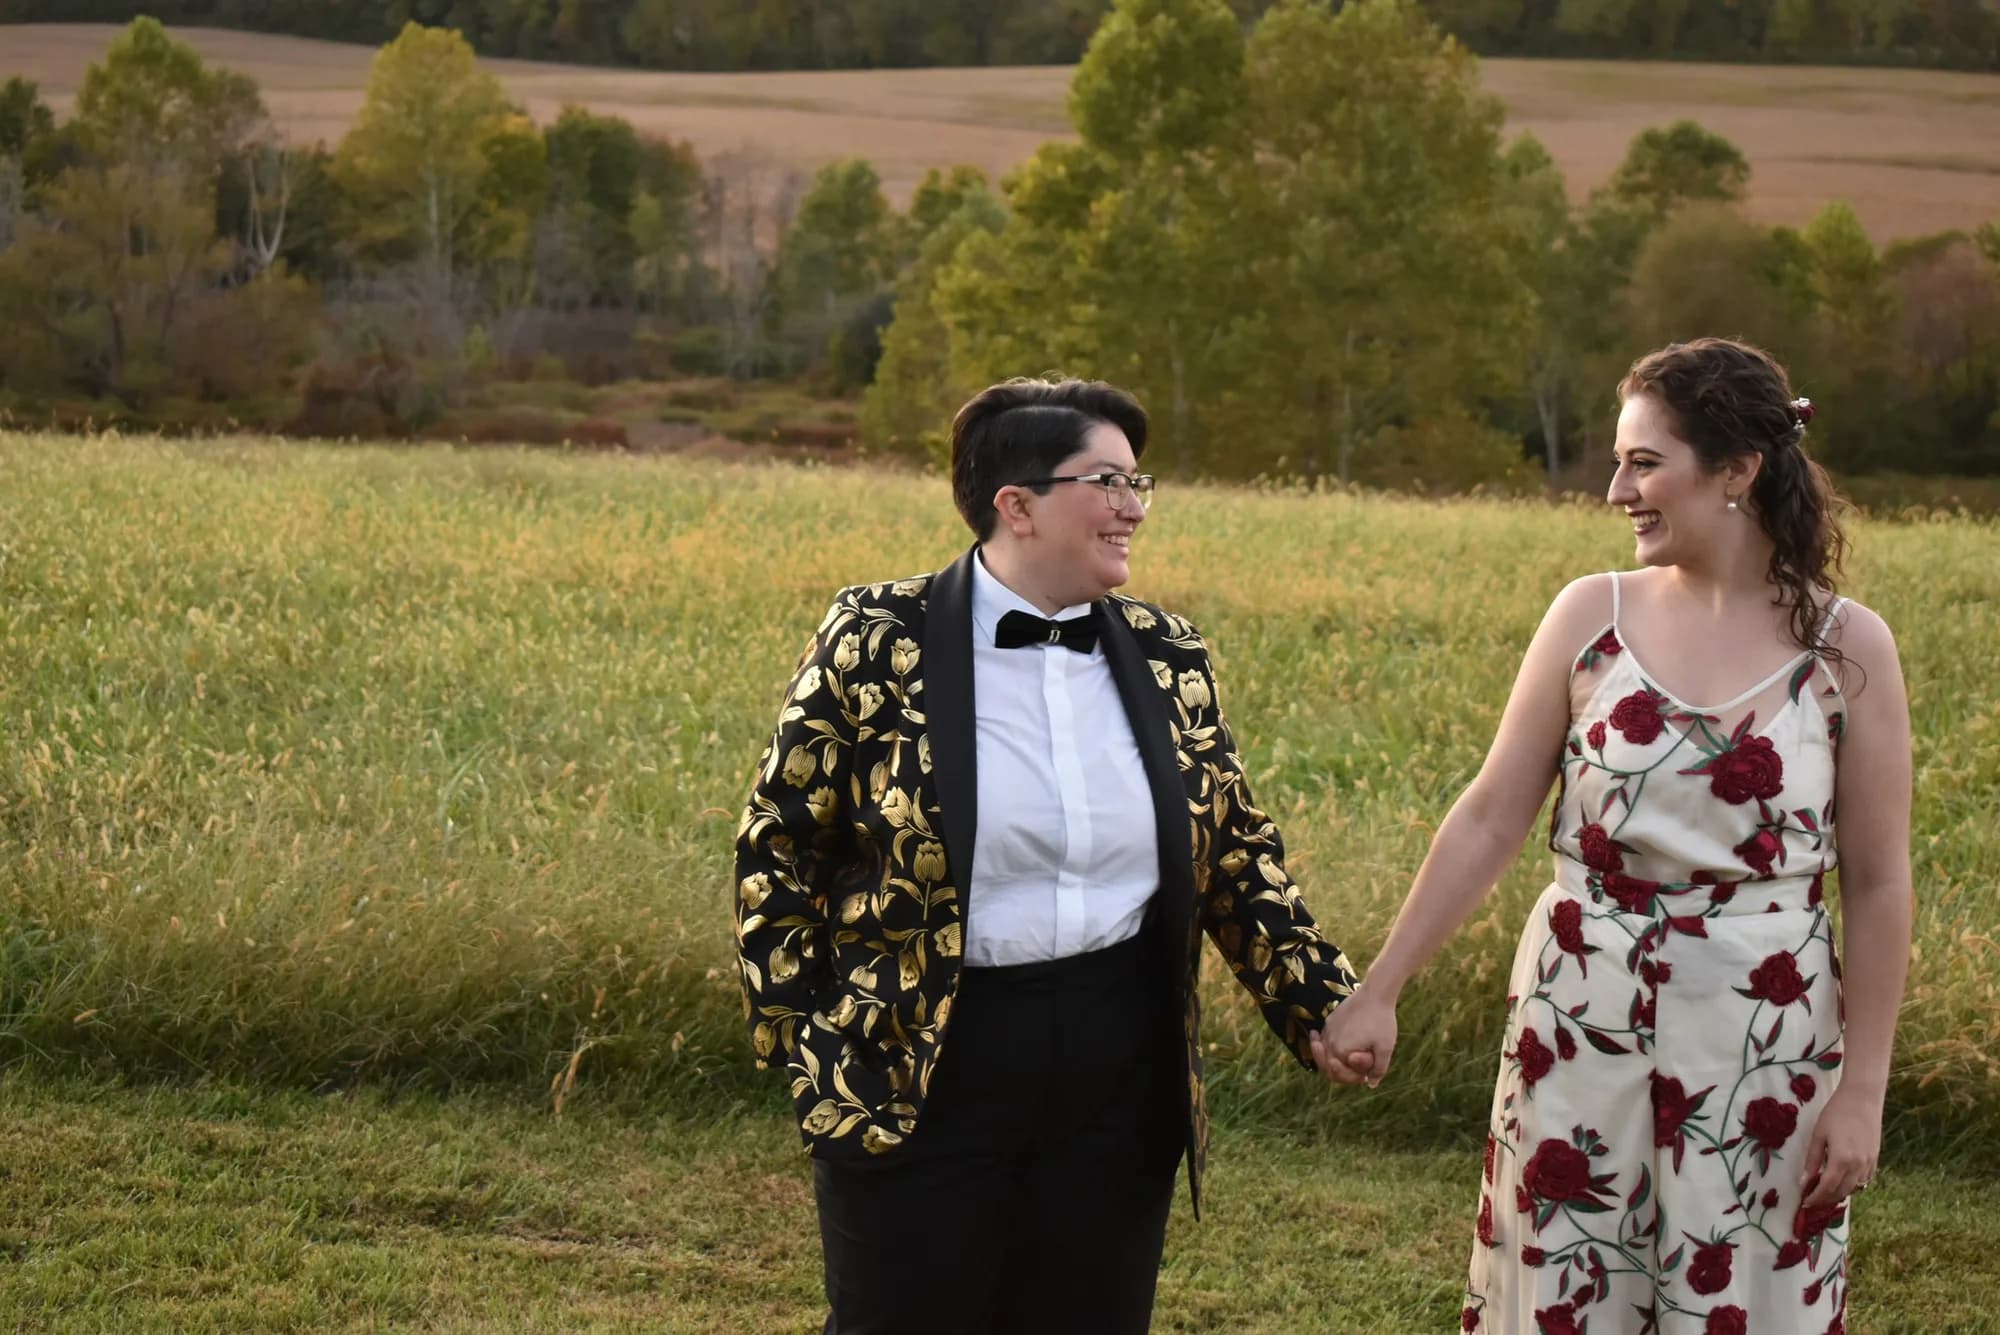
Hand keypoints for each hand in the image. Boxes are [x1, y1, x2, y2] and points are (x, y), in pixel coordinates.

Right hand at [1310, 991, 1396, 1086]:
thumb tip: (1371, 1085)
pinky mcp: (1329, 1020)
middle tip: (1353, 1073)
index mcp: (1341, 1051)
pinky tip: (1336, 1046)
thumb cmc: (1382, 1021)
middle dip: (1340, 1072)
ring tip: (1336, 1064)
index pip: (1340, 1075)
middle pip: (1328, 1066)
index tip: (1366, 1075)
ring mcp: (1327, 1030)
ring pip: (1324, 1052)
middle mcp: (1329, 1041)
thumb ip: (1378, 1069)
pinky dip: (1328, 1046)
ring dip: (1330, 1059)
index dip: (1353, 1079)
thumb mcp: (1385, 1048)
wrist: (1375, 994)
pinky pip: (1325, 1039)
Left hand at [1798, 1084, 1882, 1209]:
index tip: (1805, 1202)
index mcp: (1842, 1160)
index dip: (1815, 1197)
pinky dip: (1853, 1185)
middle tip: (1812, 1201)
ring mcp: (1869, 1163)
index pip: (1827, 1187)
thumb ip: (1812, 1160)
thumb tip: (1804, 1181)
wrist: (1862, 1098)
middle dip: (1826, 1199)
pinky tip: (1842, 1182)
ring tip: (1825, 1193)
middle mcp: (1858, 1166)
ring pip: (1855, 1188)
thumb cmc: (1836, 1113)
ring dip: (1839, 1193)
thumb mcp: (1818, 1135)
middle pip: (1841, 1191)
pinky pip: (1865, 1180)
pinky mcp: (1875, 1159)